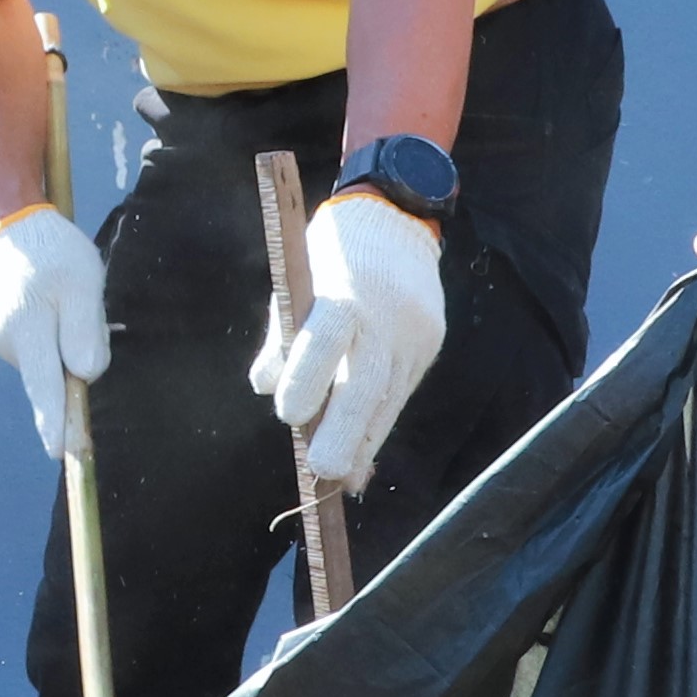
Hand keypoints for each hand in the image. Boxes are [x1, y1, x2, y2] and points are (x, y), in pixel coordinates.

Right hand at [0, 206, 111, 461]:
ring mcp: (2, 342)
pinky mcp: (4, 336)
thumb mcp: (82, 283)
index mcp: (26, 332)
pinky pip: (42, 348)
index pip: (45, 387)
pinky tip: (55, 303)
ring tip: (67, 297)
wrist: (11, 225)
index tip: (59, 453)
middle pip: (55, 374)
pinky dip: (56, 336)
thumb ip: (84, 331)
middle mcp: (8, 345)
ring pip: (51, 361)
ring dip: (68, 342)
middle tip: (86, 307)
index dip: (55, 421)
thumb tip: (84, 375)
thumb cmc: (52, 251)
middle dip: (78, 359)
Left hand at [255, 191, 445, 489]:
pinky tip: (364, 453)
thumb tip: (265, 385)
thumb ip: (281, 333)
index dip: (307, 382)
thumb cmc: (330, 254)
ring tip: (343, 478)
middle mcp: (386, 314)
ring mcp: (415, 331)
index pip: (325, 341)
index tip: (290, 416)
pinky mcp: (430, 342)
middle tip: (323, 472)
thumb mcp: (297, 277)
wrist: (395, 218)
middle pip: (367, 383)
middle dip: (344, 433)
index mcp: (344, 291)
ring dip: (365, 441)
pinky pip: (402, 389)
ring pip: (390, 396)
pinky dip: (380, 422)